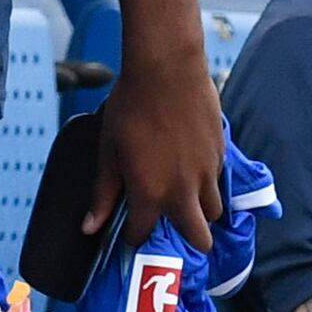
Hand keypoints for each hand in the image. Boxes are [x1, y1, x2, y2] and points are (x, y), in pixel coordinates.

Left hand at [87, 52, 225, 252]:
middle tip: (173, 228)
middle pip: (200, 238)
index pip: (144, 236)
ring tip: (186, 198)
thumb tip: (90, 228)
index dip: (135, 237)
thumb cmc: (131, 108)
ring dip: (201, 212)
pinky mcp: (220, 153)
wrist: (167, 69)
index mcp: (150, 195)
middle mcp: (183, 191)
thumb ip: (103, 194)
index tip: (130, 230)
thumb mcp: (109, 152)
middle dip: (189, 241)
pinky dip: (208, 184)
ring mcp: (206, 173)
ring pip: (214, 211)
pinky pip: (218, 181)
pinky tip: (193, 167)